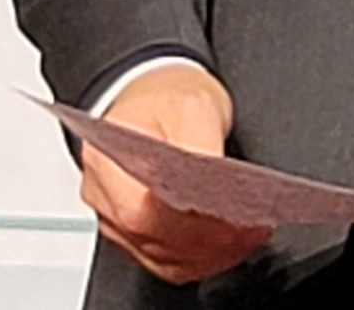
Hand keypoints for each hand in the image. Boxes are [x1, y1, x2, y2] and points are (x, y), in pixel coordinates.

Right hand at [82, 64, 269, 284]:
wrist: (153, 94)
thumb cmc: (166, 97)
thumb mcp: (192, 105)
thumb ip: (200, 147)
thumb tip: (215, 187)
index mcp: (106, 158)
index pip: (144, 210)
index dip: (191, 223)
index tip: (234, 218)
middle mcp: (102, 193)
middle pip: (152, 238)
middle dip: (207, 241)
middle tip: (251, 230)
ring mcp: (114, 217)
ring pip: (159, 256)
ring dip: (208, 253)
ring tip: (247, 236)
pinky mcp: (132, 232)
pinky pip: (164, 260)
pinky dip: (199, 259)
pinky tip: (228, 245)